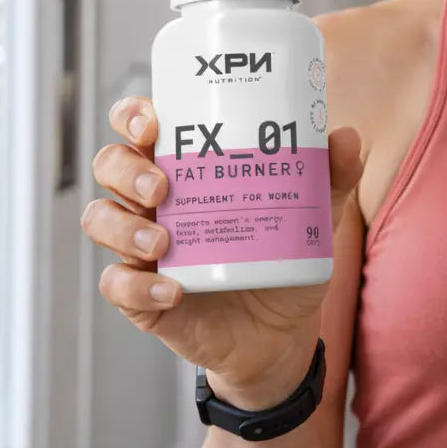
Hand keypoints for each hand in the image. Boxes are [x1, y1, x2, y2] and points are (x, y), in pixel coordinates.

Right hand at [82, 96, 362, 403]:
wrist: (281, 333)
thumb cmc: (286, 256)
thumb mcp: (313, 215)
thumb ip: (330, 176)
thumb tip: (346, 137)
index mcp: (188, 166)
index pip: (141, 125)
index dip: (133, 114)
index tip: (153, 120)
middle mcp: (156, 200)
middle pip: (110, 164)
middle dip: (125, 167)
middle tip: (162, 184)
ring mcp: (144, 247)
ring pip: (100, 219)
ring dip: (124, 225)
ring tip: (165, 239)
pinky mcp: (143, 295)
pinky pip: (116, 285)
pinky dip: (138, 285)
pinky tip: (172, 288)